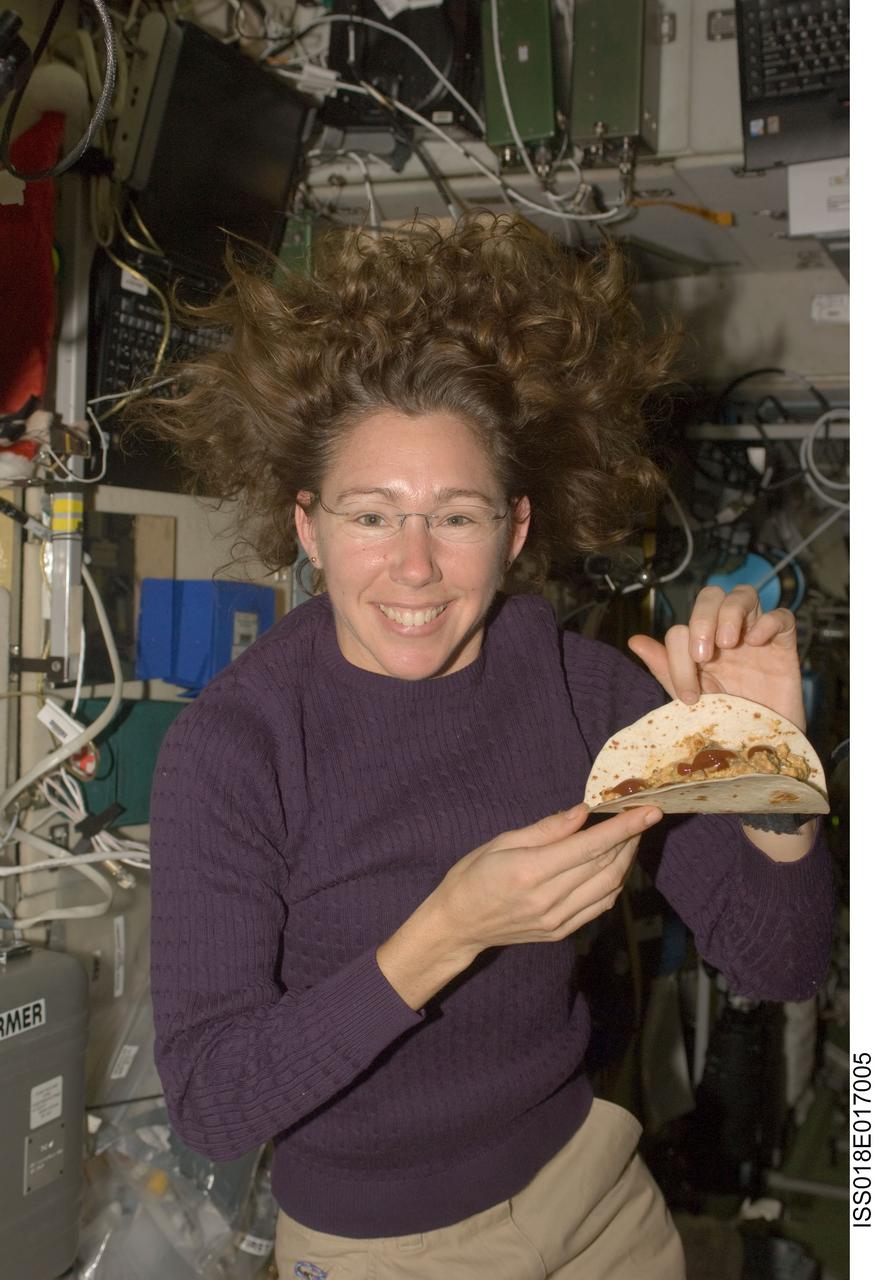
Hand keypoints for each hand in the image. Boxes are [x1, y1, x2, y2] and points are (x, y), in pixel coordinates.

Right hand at [435, 802, 661, 955]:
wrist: (458, 924)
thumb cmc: (473, 875)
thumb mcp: (501, 842)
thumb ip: (546, 829)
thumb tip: (583, 812)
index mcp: (531, 871)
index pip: (590, 846)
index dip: (624, 827)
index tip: (650, 811)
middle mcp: (548, 899)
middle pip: (605, 865)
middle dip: (630, 839)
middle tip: (643, 817)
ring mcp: (557, 920)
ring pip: (609, 887)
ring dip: (626, 860)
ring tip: (631, 837)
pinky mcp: (561, 932)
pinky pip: (599, 906)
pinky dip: (614, 883)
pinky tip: (614, 864)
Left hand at [627, 584, 804, 728]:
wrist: (763, 749)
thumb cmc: (726, 722)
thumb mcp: (692, 697)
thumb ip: (666, 668)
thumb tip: (634, 641)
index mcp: (699, 646)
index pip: (682, 629)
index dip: (680, 657)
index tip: (690, 694)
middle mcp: (725, 635)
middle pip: (710, 595)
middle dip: (702, 617)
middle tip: (704, 654)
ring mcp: (756, 636)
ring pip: (743, 595)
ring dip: (730, 613)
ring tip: (729, 643)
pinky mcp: (785, 645)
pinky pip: (781, 616)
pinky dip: (768, 621)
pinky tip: (758, 642)